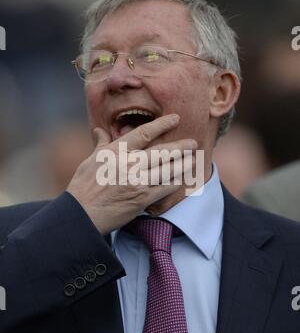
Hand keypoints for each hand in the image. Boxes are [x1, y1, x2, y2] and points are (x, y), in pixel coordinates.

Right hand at [67, 114, 196, 234]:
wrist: (82, 214)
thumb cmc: (83, 187)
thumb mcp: (90, 161)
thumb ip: (101, 145)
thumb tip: (100, 131)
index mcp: (116, 152)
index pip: (143, 133)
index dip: (162, 124)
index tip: (175, 119)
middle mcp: (129, 164)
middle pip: (162, 151)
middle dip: (180, 146)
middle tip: (193, 142)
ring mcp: (137, 182)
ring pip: (167, 169)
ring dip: (183, 164)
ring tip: (194, 159)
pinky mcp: (142, 199)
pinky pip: (164, 189)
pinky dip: (175, 183)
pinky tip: (182, 179)